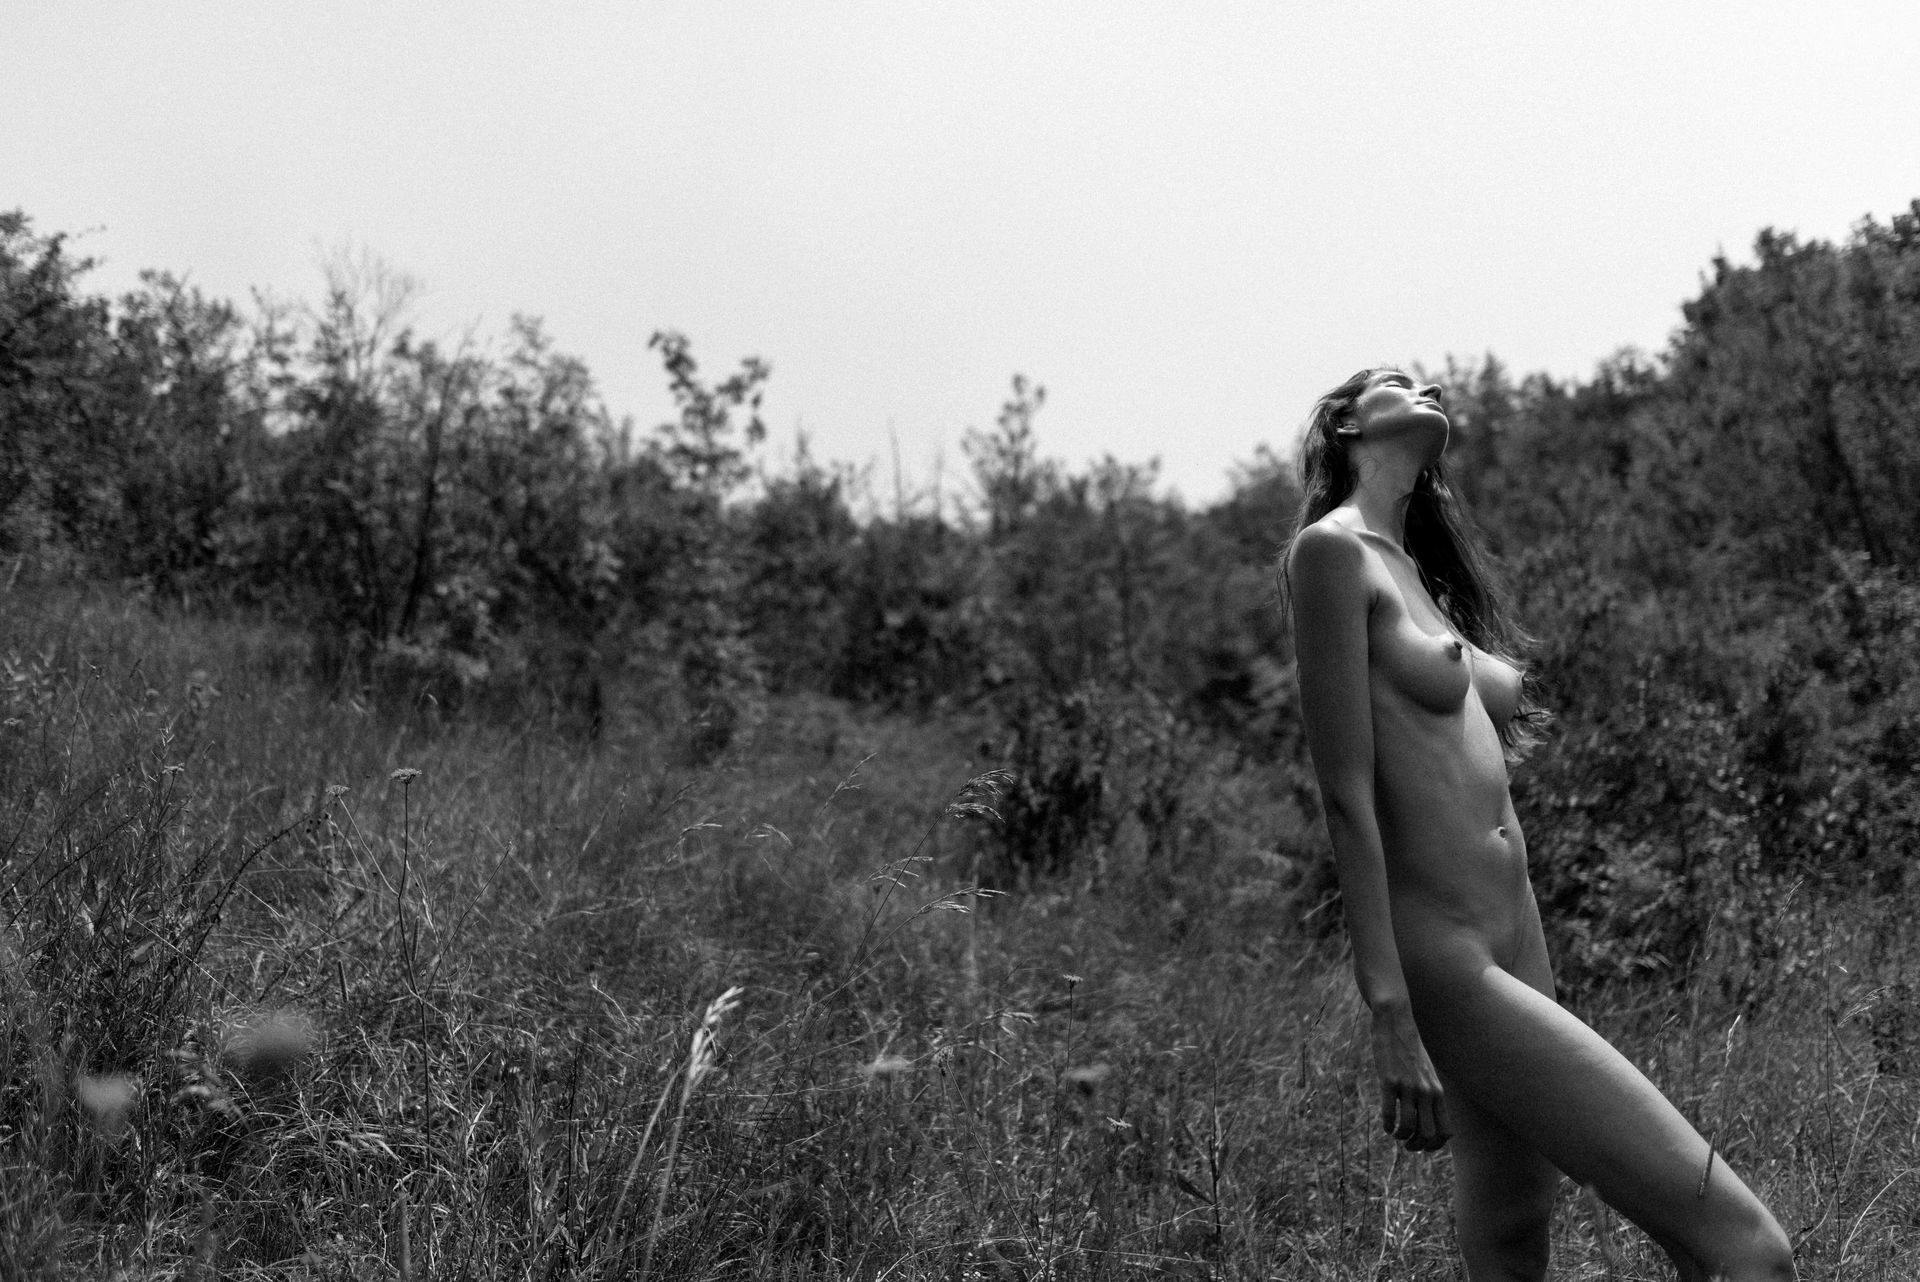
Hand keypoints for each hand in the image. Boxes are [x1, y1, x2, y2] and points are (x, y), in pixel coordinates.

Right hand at [1369, 1003, 1450, 1151]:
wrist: (1395, 1022)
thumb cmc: (1409, 1049)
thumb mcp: (1426, 1072)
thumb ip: (1430, 1093)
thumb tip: (1427, 1116)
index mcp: (1437, 1091)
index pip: (1445, 1131)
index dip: (1435, 1145)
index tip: (1423, 1145)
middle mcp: (1426, 1091)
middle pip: (1429, 1134)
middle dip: (1417, 1145)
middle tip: (1407, 1144)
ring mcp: (1407, 1086)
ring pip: (1409, 1126)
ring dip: (1401, 1137)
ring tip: (1395, 1134)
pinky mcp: (1389, 1080)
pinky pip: (1389, 1112)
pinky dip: (1387, 1125)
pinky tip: (1385, 1125)